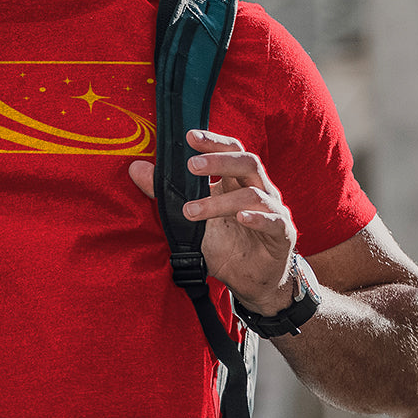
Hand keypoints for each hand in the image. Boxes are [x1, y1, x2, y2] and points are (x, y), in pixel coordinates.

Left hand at [128, 129, 295, 314]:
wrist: (250, 281)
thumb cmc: (223, 245)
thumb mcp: (190, 221)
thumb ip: (165, 194)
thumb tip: (135, 168)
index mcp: (238, 181)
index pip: (231, 151)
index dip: (213, 142)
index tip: (189, 136)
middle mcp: (260, 190)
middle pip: (247, 163)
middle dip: (219, 161)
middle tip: (192, 165)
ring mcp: (274, 211)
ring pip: (253, 195)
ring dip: (220, 201)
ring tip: (192, 211)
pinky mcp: (282, 235)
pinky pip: (273, 222)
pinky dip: (257, 218)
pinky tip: (242, 217)